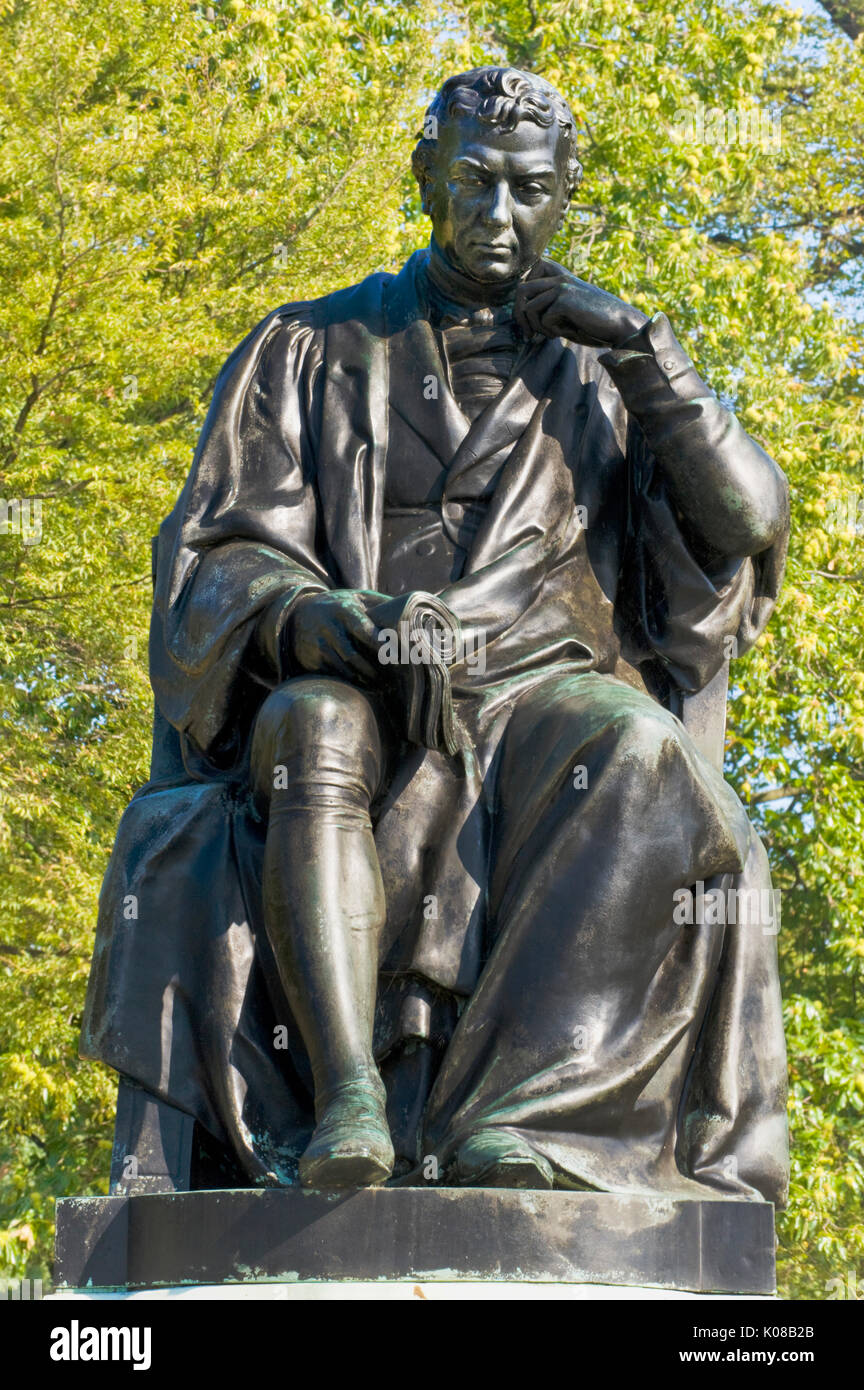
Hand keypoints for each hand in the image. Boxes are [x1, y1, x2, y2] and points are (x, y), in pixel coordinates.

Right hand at [288, 589, 390, 686]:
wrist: (298, 613)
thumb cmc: (339, 606)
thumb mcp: (357, 598)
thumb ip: (381, 604)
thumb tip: (410, 612)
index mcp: (344, 610)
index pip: (365, 631)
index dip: (382, 647)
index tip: (398, 659)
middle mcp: (328, 627)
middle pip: (353, 656)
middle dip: (373, 671)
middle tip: (391, 681)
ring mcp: (318, 644)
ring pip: (343, 669)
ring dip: (363, 680)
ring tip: (381, 686)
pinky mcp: (311, 659)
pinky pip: (333, 675)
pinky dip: (349, 682)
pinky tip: (363, 686)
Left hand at [514, 261, 648, 347]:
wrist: (620, 324)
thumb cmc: (594, 323)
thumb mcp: (567, 312)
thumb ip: (547, 308)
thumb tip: (521, 316)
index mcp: (560, 276)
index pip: (526, 280)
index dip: (522, 302)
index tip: (529, 322)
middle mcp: (559, 277)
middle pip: (521, 291)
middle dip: (520, 316)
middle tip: (529, 335)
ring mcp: (562, 286)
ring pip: (529, 308)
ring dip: (537, 328)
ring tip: (552, 335)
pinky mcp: (565, 299)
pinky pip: (544, 319)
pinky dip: (552, 332)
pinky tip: (567, 333)